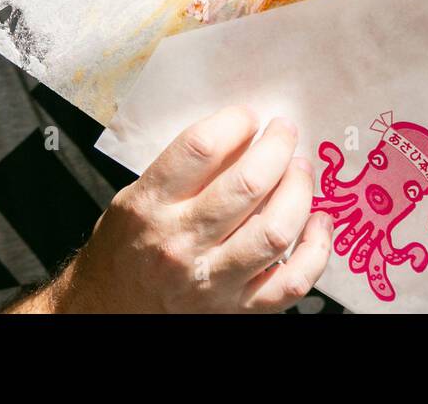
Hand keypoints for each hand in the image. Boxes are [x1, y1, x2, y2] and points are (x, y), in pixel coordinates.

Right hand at [31, 106, 332, 312]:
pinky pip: (293, 281)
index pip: (200, 148)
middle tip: (284, 131)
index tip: (248, 117)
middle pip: (247, 185)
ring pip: (275, 230)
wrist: (109, 310)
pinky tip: (317, 221)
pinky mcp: (238, 309)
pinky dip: (316, 249)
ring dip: (299, 191)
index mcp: (151, 206)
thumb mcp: (139, 196)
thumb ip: (185, 168)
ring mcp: (213, 281)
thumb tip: (244, 133)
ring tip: (299, 170)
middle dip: (277, 147)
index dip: (235, 122)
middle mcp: (181, 244)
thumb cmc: (127, 246)